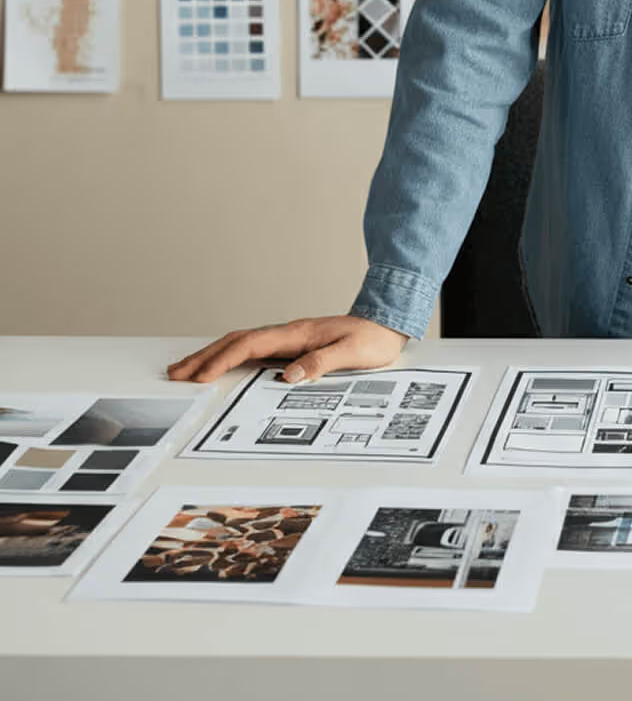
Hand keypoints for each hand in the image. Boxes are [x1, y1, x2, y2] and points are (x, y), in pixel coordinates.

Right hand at [166, 316, 408, 384]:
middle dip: (204, 357)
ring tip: (186, 370)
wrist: (386, 324)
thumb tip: (289, 375)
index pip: (250, 345)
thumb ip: (322, 362)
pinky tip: (221, 366)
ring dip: (212, 355)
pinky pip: (253, 349)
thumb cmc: (372, 339)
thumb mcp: (353, 353)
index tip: (201, 377)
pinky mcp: (292, 345)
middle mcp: (288, 333)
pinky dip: (230, 356)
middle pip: (236, 341)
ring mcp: (288, 338)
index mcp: (297, 333)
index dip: (222, 360)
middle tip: (176, 374)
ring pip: (241, 343)